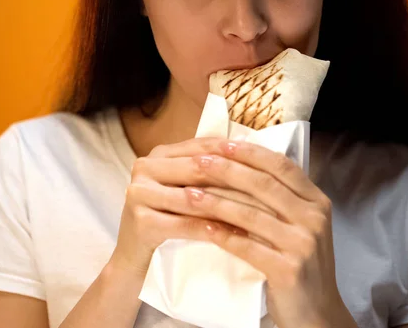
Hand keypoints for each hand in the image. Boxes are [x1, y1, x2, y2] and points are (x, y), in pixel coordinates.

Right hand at [110, 138, 256, 277]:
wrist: (136, 261)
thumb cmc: (169, 222)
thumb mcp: (187, 190)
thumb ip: (209, 170)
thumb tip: (258, 152)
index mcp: (159, 154)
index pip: (204, 145)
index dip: (238, 153)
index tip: (270, 164)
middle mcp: (144, 167)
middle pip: (200, 168)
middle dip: (238, 179)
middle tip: (272, 189)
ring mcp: (139, 193)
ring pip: (195, 197)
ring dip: (230, 205)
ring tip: (262, 214)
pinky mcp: (140, 221)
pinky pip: (186, 224)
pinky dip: (214, 229)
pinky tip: (238, 236)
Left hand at [179, 140, 357, 327]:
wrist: (317, 311)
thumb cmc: (300, 264)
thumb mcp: (300, 226)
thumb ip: (281, 199)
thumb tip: (241, 166)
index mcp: (317, 202)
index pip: (281, 166)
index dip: (250, 153)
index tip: (220, 144)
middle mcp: (314, 218)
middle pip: (263, 185)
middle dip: (226, 170)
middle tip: (196, 161)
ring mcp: (303, 244)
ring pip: (251, 214)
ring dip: (215, 201)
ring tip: (188, 194)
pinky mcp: (288, 269)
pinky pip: (247, 247)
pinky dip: (223, 236)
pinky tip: (202, 228)